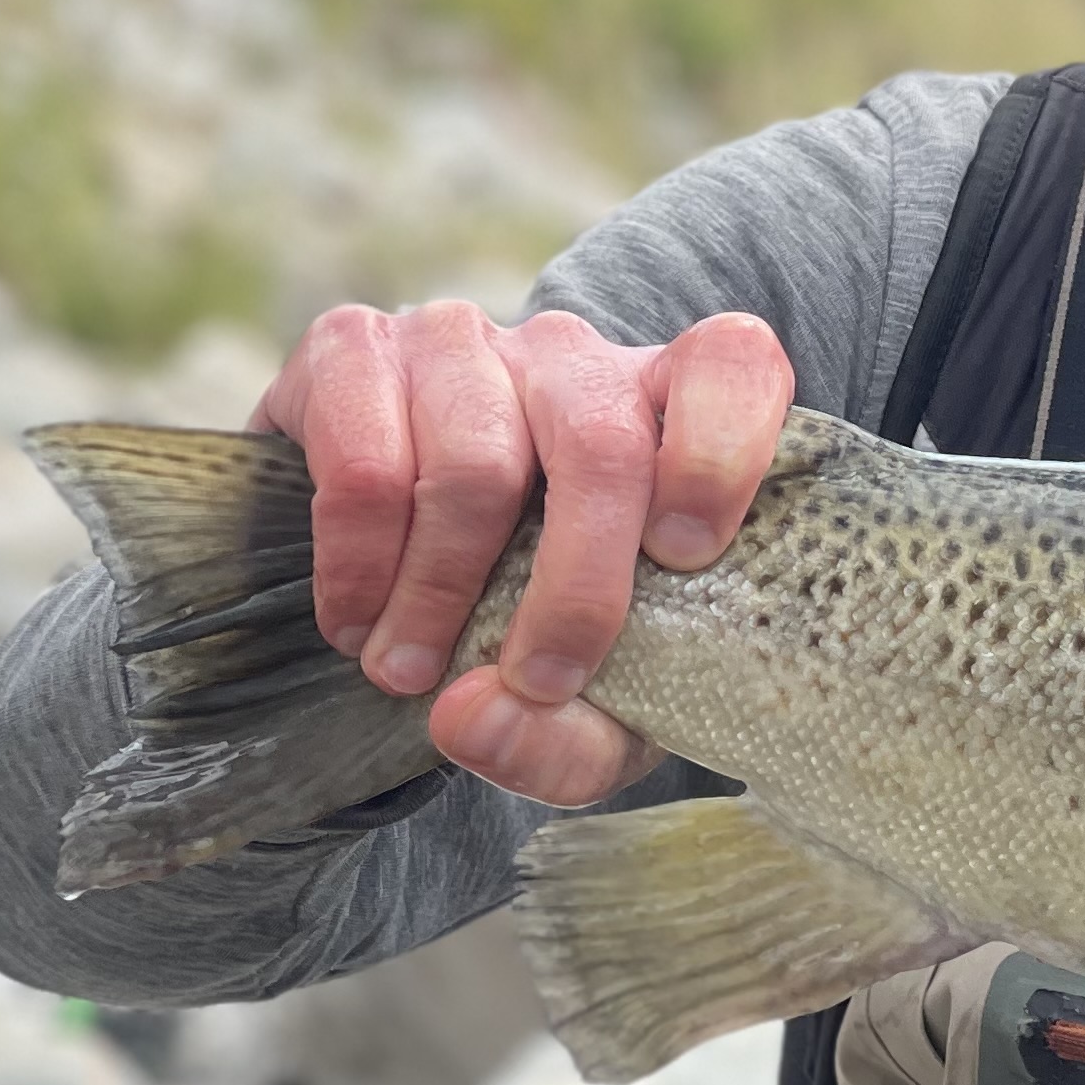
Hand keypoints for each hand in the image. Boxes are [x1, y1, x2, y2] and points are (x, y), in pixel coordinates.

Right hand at [251, 302, 793, 806]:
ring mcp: (460, 341)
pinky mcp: (352, 348)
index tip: (685, 556)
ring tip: (410, 672)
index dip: (720, 450)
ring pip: (474, 462)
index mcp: (666, 409)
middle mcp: (570, 358)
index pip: (732, 366)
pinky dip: (359, 565)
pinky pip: (363, 461)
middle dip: (573, 588)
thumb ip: (567, 743)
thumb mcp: (589, 707)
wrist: (385, 570)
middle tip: (534, 683)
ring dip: (441, 593)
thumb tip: (473, 715)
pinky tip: (357, 621)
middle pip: (602, 446)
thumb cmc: (526, 625)